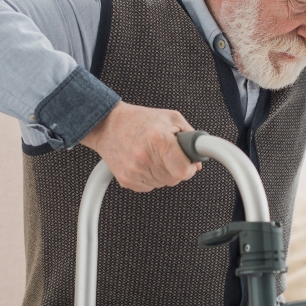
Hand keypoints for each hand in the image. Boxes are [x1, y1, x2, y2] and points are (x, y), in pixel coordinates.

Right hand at [79, 102, 201, 191]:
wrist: (107, 124)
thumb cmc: (139, 119)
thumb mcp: (171, 118)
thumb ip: (191, 138)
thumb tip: (198, 159)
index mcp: (158, 139)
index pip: (184, 171)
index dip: (190, 166)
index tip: (188, 161)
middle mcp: (145, 157)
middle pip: (175, 179)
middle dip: (176, 167)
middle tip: (168, 153)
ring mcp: (134, 170)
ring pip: (163, 184)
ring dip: (163, 172)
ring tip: (153, 154)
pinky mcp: (126, 180)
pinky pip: (149, 187)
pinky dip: (150, 177)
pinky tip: (144, 162)